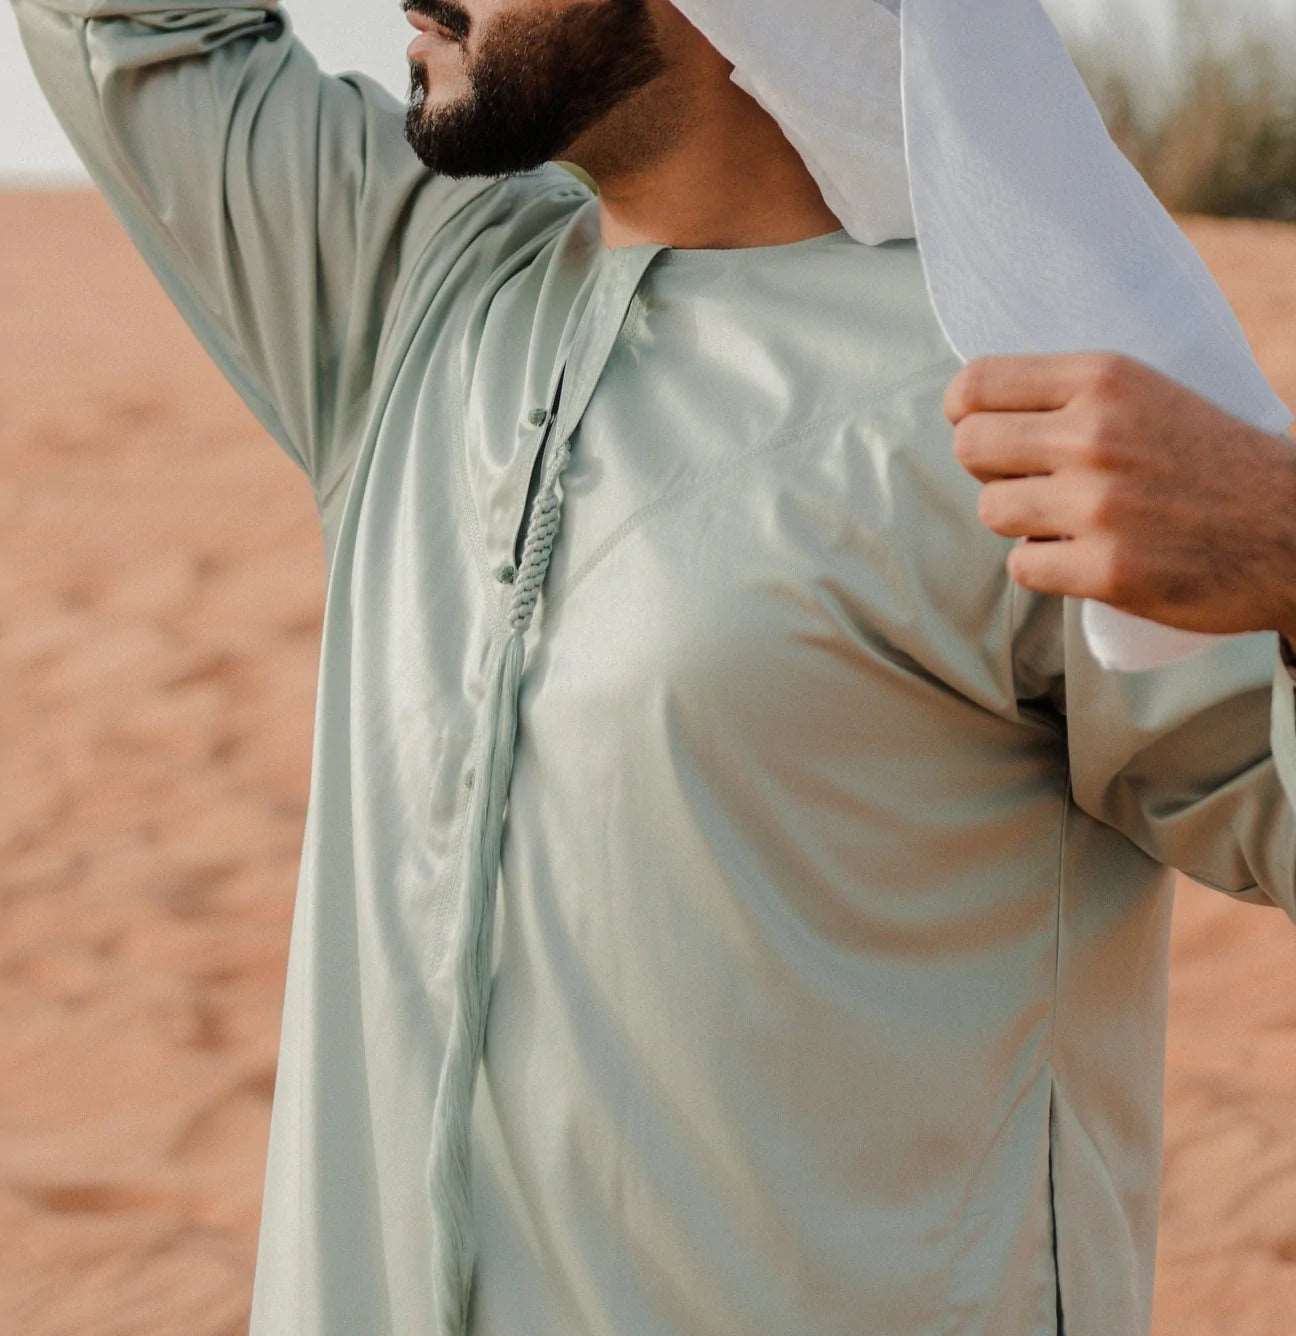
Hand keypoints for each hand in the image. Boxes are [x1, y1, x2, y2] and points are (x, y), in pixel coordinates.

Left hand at [945, 352, 1295, 638]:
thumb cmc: (1210, 462)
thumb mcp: (1147, 395)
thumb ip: (1069, 396)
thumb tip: (971, 411)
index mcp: (1103, 379)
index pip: (975, 385)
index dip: (965, 413)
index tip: (982, 429)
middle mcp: (1095, 434)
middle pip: (970, 448)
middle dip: (989, 470)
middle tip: (1029, 481)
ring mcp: (1099, 505)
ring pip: (993, 511)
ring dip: (1021, 523)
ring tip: (1070, 521)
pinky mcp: (1106, 569)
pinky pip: (1023, 567)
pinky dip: (1047, 569)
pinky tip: (1088, 557)